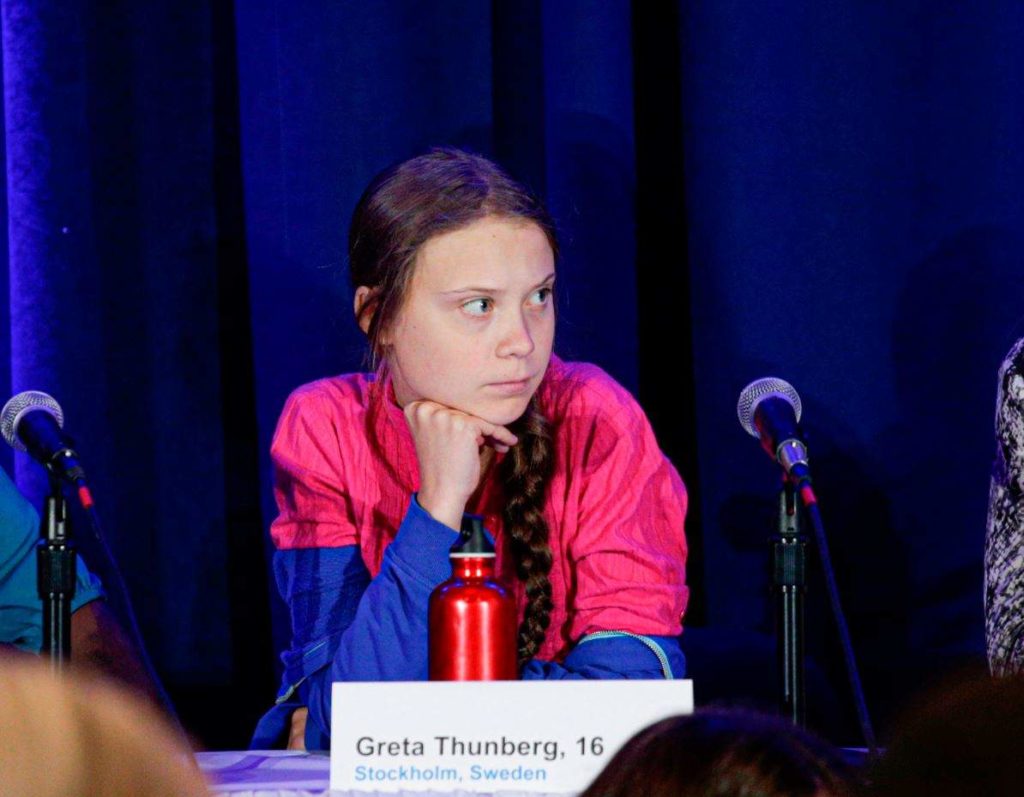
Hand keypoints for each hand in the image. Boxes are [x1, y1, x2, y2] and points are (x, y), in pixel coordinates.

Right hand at [404, 400, 517, 529]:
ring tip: (500, 443)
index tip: (475, 431)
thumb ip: (446, 417)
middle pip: (463, 410)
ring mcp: (443, 415)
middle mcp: (426, 408)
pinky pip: (490, 426)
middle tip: (492, 439)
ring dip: (492, 432)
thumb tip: (477, 405)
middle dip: (478, 426)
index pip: (448, 406)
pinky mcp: (463, 425)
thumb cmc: (441, 468)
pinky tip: (509, 442)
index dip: (464, 419)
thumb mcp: (436, 435)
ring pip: (477, 417)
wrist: (441, 493)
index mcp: (415, 409)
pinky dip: (502, 435)